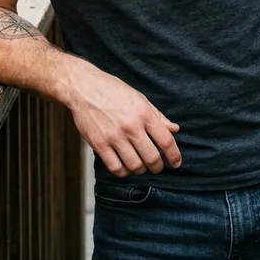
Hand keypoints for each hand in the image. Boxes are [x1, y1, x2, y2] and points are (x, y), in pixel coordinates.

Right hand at [64, 62, 181, 177]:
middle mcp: (131, 126)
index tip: (176, 163)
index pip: (166, 140)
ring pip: (135, 166)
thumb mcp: (139, 98)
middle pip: (152, 158)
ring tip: (140, 165)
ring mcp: (114, 136)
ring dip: (141, 169)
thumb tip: (175, 129)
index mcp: (143, 113)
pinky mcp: (99, 144)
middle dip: (158, 167)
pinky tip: (124, 165)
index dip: (174, 156)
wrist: (83, 87)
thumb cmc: (112, 90)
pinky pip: (116, 168)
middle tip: (157, 166)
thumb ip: (157, 115)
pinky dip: (124, 171)